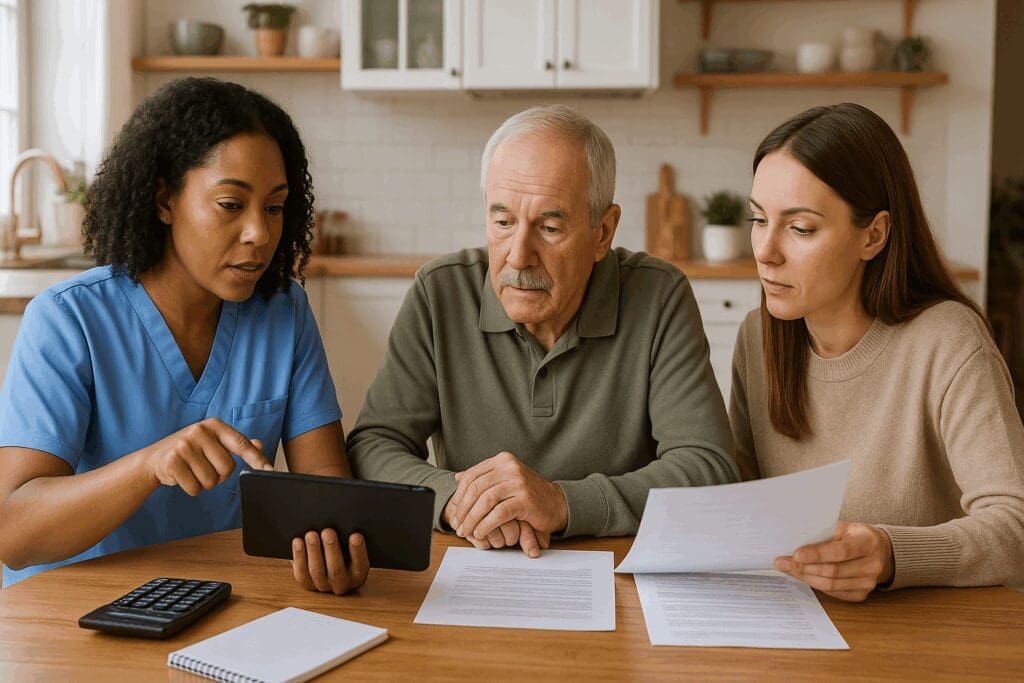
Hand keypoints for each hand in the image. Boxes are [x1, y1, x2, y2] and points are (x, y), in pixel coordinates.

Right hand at [140, 418, 272, 495]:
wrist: (153, 459)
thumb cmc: (189, 452)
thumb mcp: (212, 442)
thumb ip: (235, 443)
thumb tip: (259, 444)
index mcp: (214, 425)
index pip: (242, 444)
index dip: (257, 459)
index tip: (269, 470)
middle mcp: (200, 431)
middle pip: (227, 468)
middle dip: (219, 476)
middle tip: (205, 469)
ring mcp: (184, 445)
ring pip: (211, 480)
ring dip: (204, 483)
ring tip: (192, 471)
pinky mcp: (172, 461)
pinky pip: (195, 488)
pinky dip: (191, 489)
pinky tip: (182, 477)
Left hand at [291, 529, 368, 594]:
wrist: (327, 564)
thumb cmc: (344, 549)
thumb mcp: (350, 548)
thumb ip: (349, 539)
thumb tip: (345, 523)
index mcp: (358, 575)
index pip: (360, 565)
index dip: (358, 551)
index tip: (356, 535)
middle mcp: (341, 584)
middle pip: (336, 570)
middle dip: (332, 549)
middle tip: (328, 531)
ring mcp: (323, 586)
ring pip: (317, 571)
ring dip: (314, 551)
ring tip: (311, 534)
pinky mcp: (307, 584)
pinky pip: (301, 572)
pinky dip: (299, 556)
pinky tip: (298, 541)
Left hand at [448, 452, 567, 542]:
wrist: (556, 503)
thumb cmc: (529, 494)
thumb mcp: (505, 480)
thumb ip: (484, 478)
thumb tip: (458, 477)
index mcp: (502, 460)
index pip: (471, 476)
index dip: (459, 495)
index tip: (453, 511)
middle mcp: (510, 467)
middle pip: (476, 488)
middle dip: (463, 509)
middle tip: (457, 524)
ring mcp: (518, 482)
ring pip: (485, 501)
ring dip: (472, 519)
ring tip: (466, 531)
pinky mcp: (525, 499)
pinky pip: (498, 513)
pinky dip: (486, 524)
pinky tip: (481, 532)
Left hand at [774, 520, 894, 601]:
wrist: (880, 550)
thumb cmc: (855, 536)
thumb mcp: (844, 527)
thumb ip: (824, 532)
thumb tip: (794, 539)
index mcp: (868, 543)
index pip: (839, 552)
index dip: (816, 554)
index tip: (795, 554)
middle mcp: (872, 565)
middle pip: (833, 571)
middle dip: (804, 568)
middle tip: (782, 563)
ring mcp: (868, 583)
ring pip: (831, 585)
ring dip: (806, 577)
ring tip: (788, 569)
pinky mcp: (861, 594)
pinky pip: (833, 592)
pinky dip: (815, 584)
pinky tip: (802, 576)